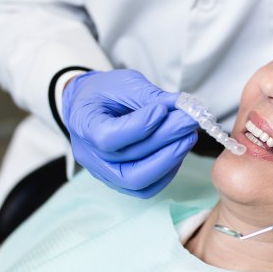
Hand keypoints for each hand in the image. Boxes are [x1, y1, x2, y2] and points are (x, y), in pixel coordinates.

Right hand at [62, 69, 197, 196]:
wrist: (91, 105)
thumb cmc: (105, 91)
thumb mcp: (124, 82)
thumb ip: (150, 96)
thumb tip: (183, 106)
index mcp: (82, 124)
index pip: (108, 137)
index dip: (139, 126)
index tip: (162, 109)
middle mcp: (90, 155)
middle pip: (128, 162)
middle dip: (165, 141)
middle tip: (190, 121)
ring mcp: (103, 172)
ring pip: (138, 181)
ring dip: (170, 159)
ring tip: (188, 135)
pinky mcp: (119, 181)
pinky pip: (145, 188)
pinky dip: (167, 171)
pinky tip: (179, 151)